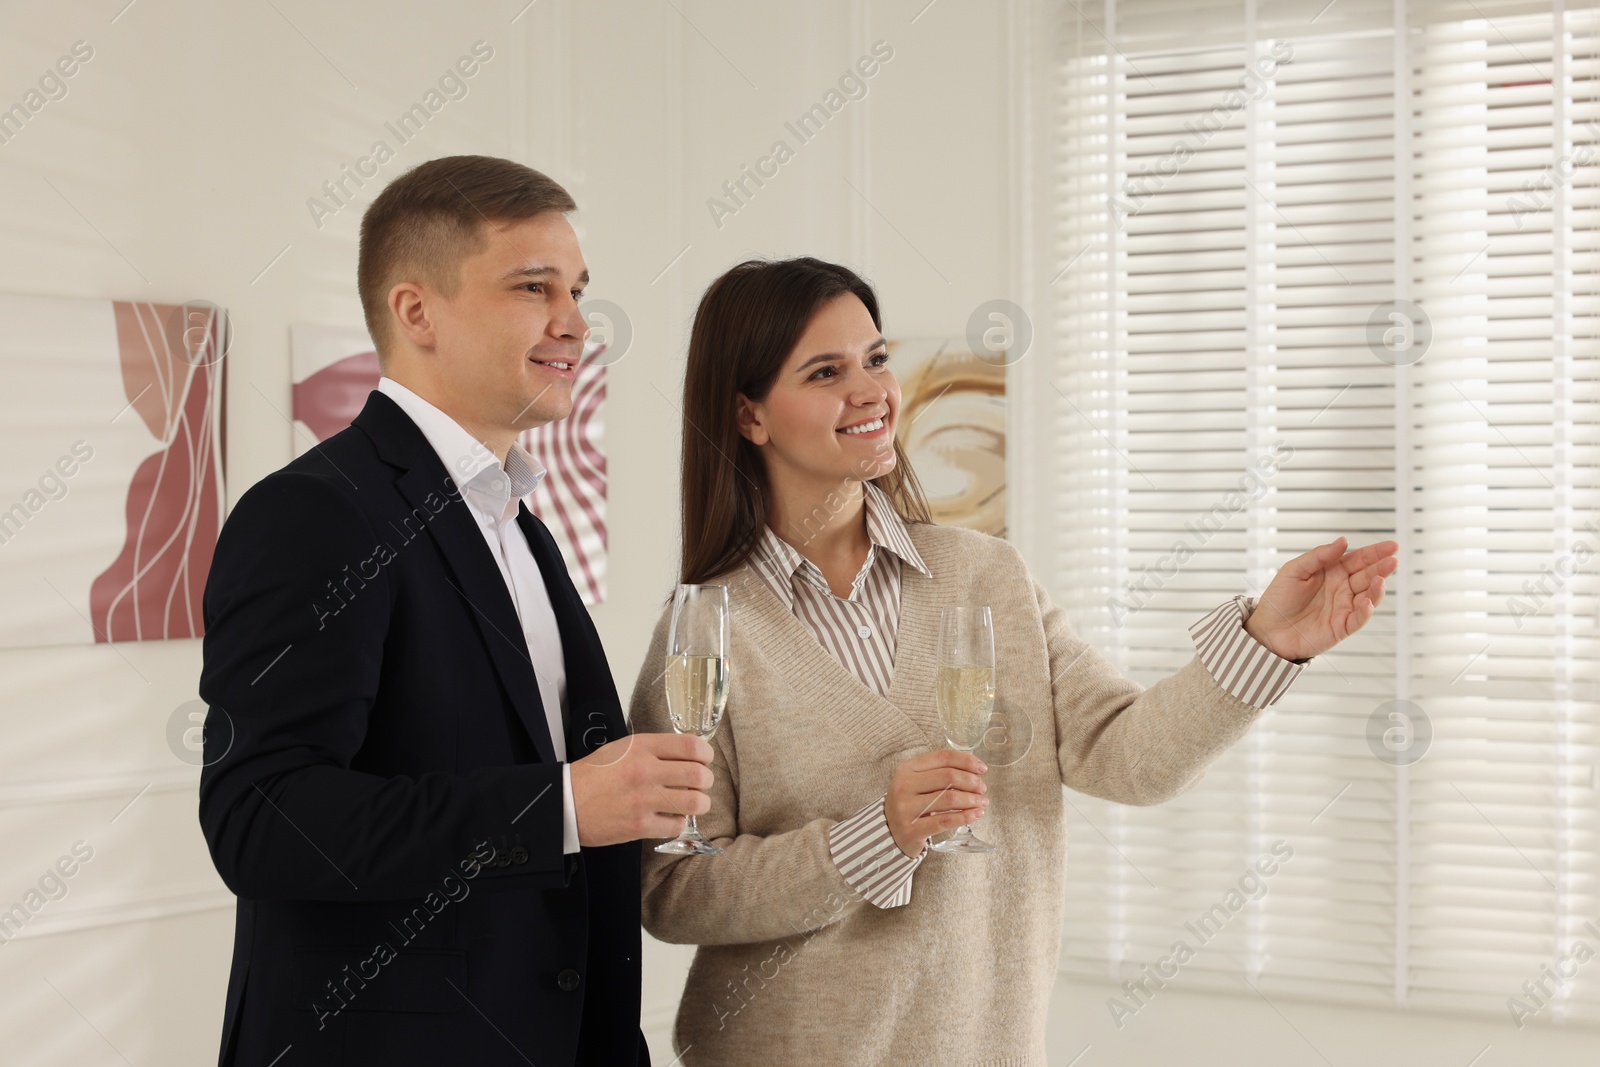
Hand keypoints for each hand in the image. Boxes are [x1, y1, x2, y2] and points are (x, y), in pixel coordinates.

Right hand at [570, 733, 714, 846]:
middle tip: (701, 784)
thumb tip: (685, 755)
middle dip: (706, 781)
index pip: (691, 746)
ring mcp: (643, 800)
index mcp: (641, 747)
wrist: (565, 803)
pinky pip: (677, 826)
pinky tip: (670, 818)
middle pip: (699, 775)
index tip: (705, 760)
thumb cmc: (593, 775)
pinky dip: (678, 823)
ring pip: (694, 802)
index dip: (706, 755)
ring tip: (692, 803)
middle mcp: (645, 771)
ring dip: (699, 803)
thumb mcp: (622, 748)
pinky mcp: (639, 825)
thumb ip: (653, 749)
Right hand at [884, 749, 988, 858]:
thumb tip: (975, 771)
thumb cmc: (909, 803)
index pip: (942, 757)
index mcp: (907, 768)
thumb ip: (940, 773)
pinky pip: (945, 821)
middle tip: (982, 789)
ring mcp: (906, 808)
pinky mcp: (912, 829)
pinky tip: (976, 815)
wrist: (888, 832)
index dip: (966, 761)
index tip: (982, 768)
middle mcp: (904, 785)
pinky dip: (965, 817)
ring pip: (949, 799)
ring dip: (972, 800)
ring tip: (982, 803)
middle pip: (948, 776)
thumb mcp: (917, 782)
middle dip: (972, 782)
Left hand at [1245, 535, 1399, 659]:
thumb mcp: (1294, 570)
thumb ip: (1318, 556)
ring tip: (1380, 580)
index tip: (1391, 546)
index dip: (1375, 552)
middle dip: (1382, 568)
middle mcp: (1342, 588)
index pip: (1359, 559)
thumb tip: (1342, 541)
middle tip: (1393, 560)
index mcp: (1333, 572)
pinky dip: (1365, 611)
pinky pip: (1358, 619)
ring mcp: (1344, 607)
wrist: (1268, 628)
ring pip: (1369, 597)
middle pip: (1368, 576)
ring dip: (1377, 589)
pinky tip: (1367, 602)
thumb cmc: (1279, 598)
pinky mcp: (1341, 627)